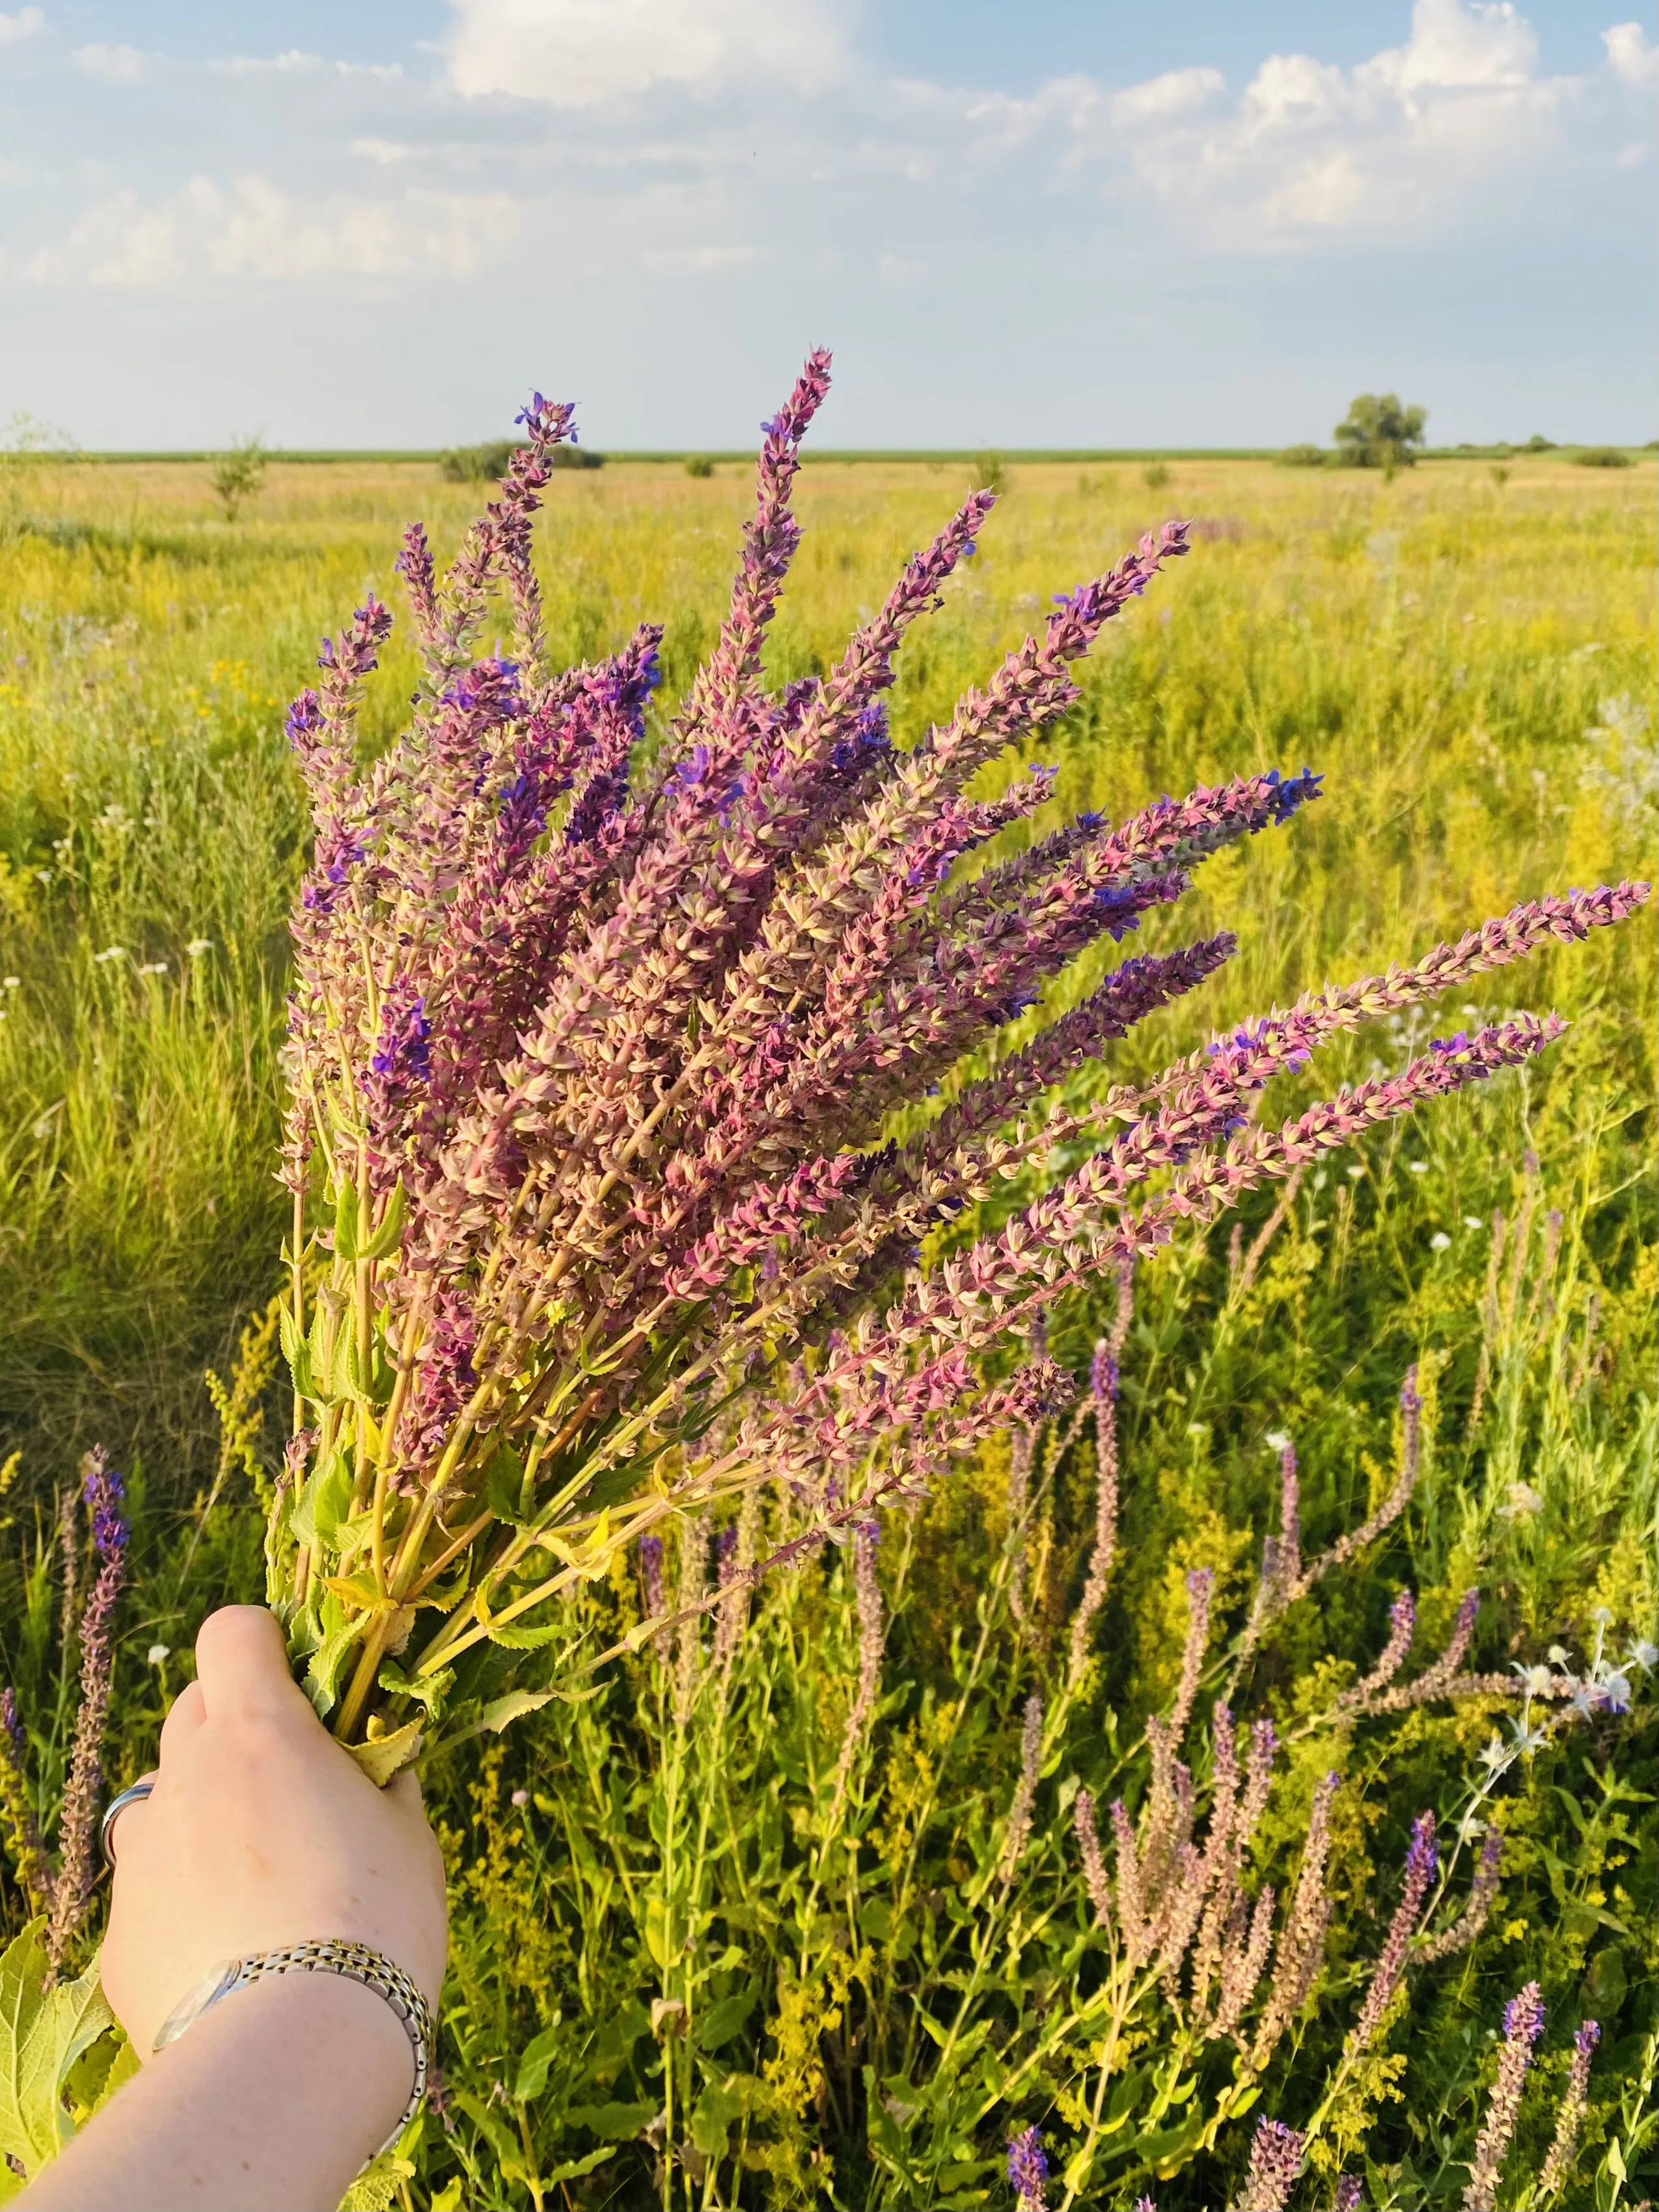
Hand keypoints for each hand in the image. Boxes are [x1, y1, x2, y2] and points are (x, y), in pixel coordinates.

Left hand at [99, 1607, 446, 2065]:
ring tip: (258, 1876)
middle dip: (235, 1727)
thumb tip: (376, 1764)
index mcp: (259, 1731)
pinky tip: (233, 1950)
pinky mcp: (120, 1933)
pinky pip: (151, 1889)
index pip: (231, 1632)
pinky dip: (185, 1899)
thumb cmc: (376, 1921)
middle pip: (193, 1710)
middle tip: (291, 1782)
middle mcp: (186, 1777)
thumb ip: (381, 1779)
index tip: (301, 1684)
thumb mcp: (409, 1834)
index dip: (264, 1646)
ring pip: (163, 1798)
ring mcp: (142, 1856)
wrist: (296, 2051)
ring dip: (203, 1811)